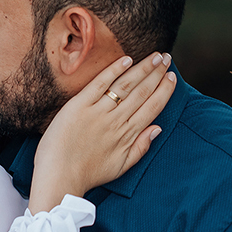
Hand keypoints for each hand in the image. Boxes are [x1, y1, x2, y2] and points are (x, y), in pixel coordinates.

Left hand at [29, 52, 174, 212]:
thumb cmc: (88, 173)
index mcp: (128, 135)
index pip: (152, 107)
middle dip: (157, 73)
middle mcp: (116, 121)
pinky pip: (100, 83)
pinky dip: (114, 71)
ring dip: (143, 68)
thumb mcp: (121, 166)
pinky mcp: (79, 106)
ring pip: (126, 85)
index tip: (172, 77)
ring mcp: (98, 112)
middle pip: (142, 92)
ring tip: (155, 56)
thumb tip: (158, 128)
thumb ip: (141, 147)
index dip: (164, 90)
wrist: (59, 176)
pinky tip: (127, 60)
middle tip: (167, 58)